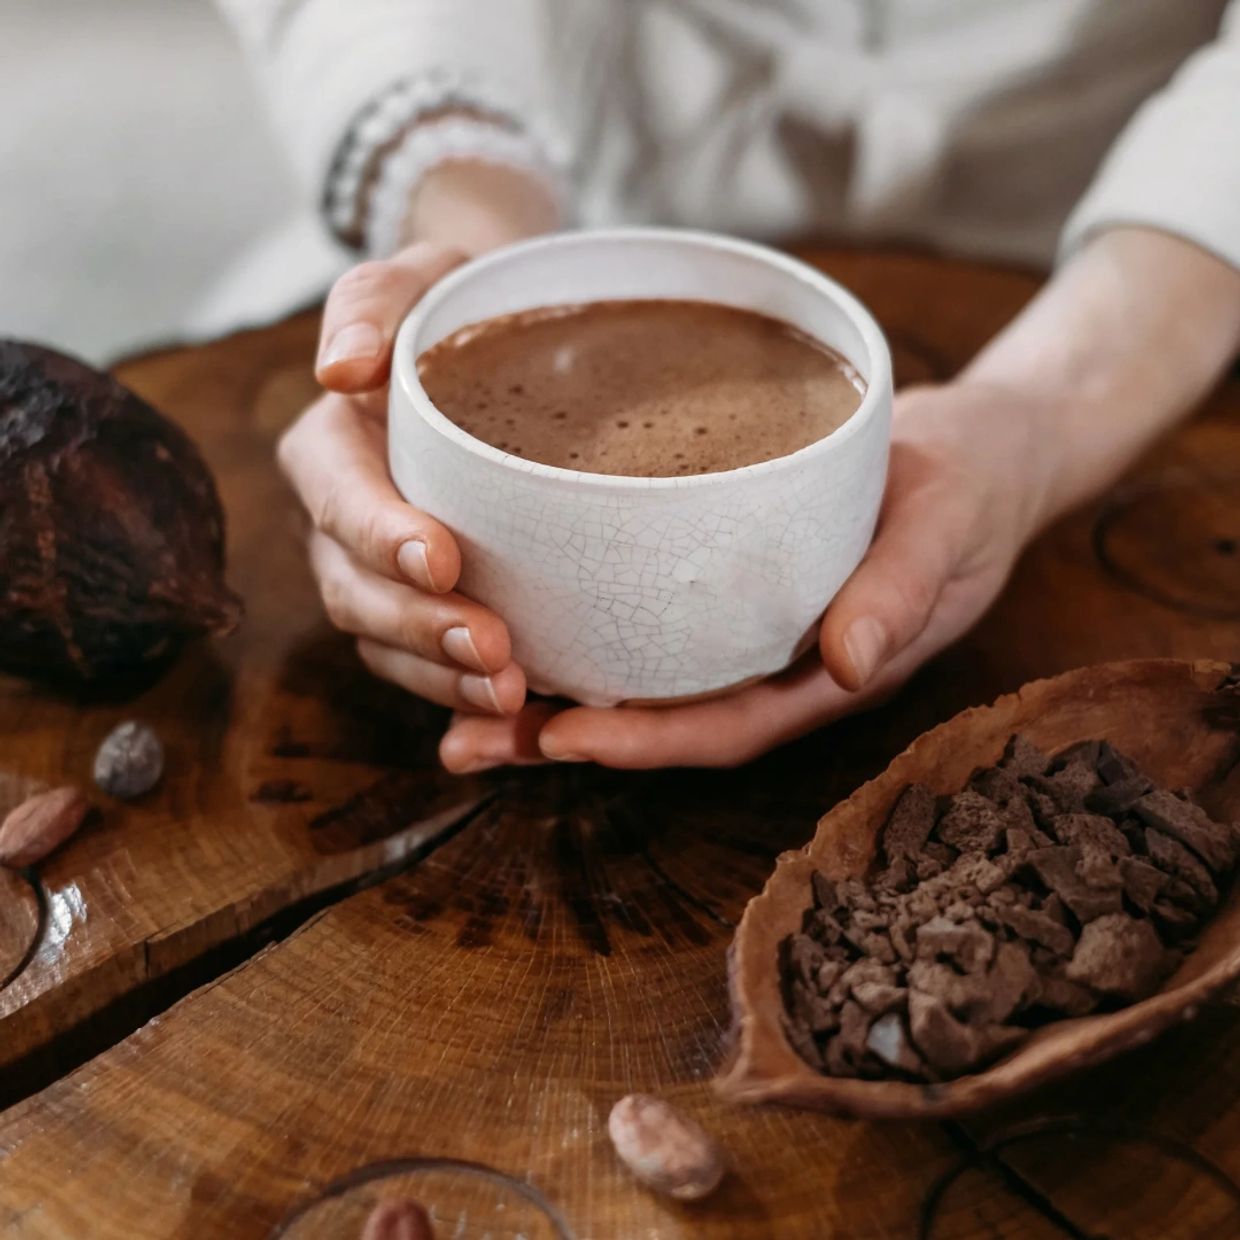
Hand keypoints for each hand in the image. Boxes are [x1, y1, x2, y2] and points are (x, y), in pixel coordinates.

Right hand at [279, 240, 530, 717]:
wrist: (504, 353)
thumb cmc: (462, 311)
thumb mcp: (422, 278)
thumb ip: (373, 304)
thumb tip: (338, 369)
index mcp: (332, 451)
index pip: (339, 499)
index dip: (380, 535)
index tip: (442, 557)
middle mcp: (344, 525)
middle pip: (356, 592)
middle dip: (419, 627)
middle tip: (492, 650)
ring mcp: (380, 577)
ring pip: (387, 645)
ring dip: (442, 677)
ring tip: (510, 694)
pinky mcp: (425, 610)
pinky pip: (429, 667)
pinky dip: (463, 695)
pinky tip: (518, 712)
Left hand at [440, 382, 1053, 770]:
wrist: (977, 453)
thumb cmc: (967, 489)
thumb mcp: (946, 526)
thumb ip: (902, 590)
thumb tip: (851, 662)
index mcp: (824, 672)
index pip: (726, 727)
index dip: (646, 741)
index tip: (563, 735)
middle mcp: (773, 667)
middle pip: (659, 721)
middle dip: (563, 739)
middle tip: (464, 741)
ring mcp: (746, 633)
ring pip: (638, 682)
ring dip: (548, 700)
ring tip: (453, 704)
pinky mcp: (723, 587)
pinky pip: (644, 624)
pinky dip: (578, 633)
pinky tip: (509, 620)